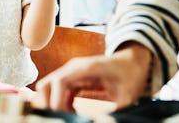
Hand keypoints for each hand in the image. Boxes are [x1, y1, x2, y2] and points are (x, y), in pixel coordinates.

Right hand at [35, 42, 151, 111]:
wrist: (131, 63)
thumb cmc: (130, 77)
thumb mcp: (125, 96)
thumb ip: (112, 110)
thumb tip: (102, 121)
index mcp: (86, 68)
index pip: (60, 81)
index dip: (57, 101)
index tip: (62, 116)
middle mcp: (73, 69)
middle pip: (47, 85)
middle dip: (49, 104)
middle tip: (62, 117)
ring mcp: (70, 73)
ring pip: (48, 89)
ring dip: (53, 105)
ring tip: (68, 117)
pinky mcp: (71, 79)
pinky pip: (56, 93)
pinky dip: (59, 105)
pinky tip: (73, 114)